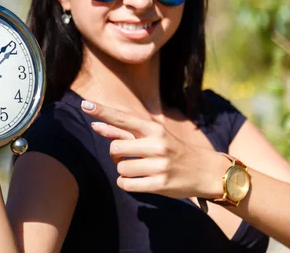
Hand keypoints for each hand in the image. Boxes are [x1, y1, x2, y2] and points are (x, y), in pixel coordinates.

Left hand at [81, 100, 226, 199]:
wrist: (205, 171)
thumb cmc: (172, 151)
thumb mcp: (152, 136)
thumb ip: (123, 131)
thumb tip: (96, 125)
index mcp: (154, 129)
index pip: (122, 118)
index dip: (102, 112)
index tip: (84, 105)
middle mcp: (157, 145)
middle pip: (115, 148)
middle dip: (116, 155)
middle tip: (128, 157)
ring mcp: (159, 165)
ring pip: (120, 168)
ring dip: (122, 171)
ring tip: (138, 169)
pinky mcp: (160, 184)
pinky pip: (126, 184)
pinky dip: (126, 184)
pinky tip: (137, 181)